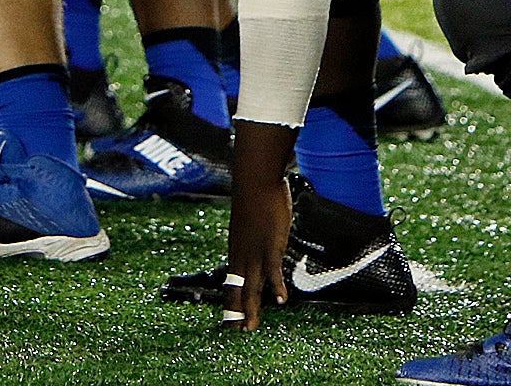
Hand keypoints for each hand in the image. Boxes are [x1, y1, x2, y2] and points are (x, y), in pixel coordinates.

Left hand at [219, 158, 292, 330]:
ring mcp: (255, 251)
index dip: (231, 301)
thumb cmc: (255, 197)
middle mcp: (241, 254)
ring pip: (250, 285)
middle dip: (237, 311)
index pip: (231, 282)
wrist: (255, 180)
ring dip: (251, 308)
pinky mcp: (270, 244)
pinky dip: (276, 286)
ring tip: (251, 328)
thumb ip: (255, 236)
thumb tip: (262, 240)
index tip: (230, 318)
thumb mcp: (251, 223)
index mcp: (237, 250)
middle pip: (237, 288)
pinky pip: (273, 270)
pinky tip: (280, 301)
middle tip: (236, 332)